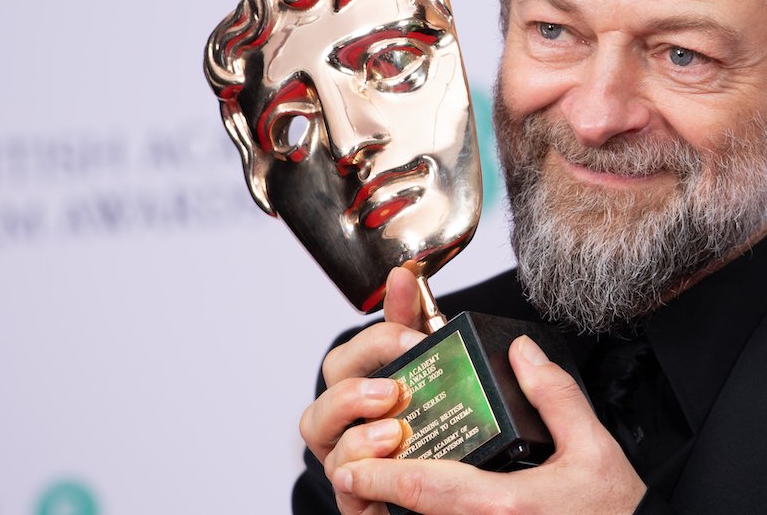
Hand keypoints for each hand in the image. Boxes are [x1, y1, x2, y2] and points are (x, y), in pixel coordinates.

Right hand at [299, 267, 430, 514]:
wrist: (449, 487)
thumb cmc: (431, 420)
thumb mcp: (430, 366)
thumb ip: (415, 323)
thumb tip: (402, 274)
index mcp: (360, 387)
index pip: (351, 355)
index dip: (380, 340)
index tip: (418, 338)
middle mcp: (344, 422)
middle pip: (325, 395)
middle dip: (355, 388)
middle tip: (395, 388)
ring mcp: (346, 460)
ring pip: (318, 434)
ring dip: (354, 429)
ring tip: (394, 430)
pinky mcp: (357, 495)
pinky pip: (343, 482)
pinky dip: (360, 470)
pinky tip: (388, 462)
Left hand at [329, 334, 646, 514]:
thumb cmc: (614, 510)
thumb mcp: (593, 446)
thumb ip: (554, 396)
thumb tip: (521, 353)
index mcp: (505, 505)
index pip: (426, 490)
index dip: (382, 477)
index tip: (353, 466)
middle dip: (375, 496)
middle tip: (353, 472)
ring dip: (397, 511)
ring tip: (377, 488)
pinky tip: (418, 504)